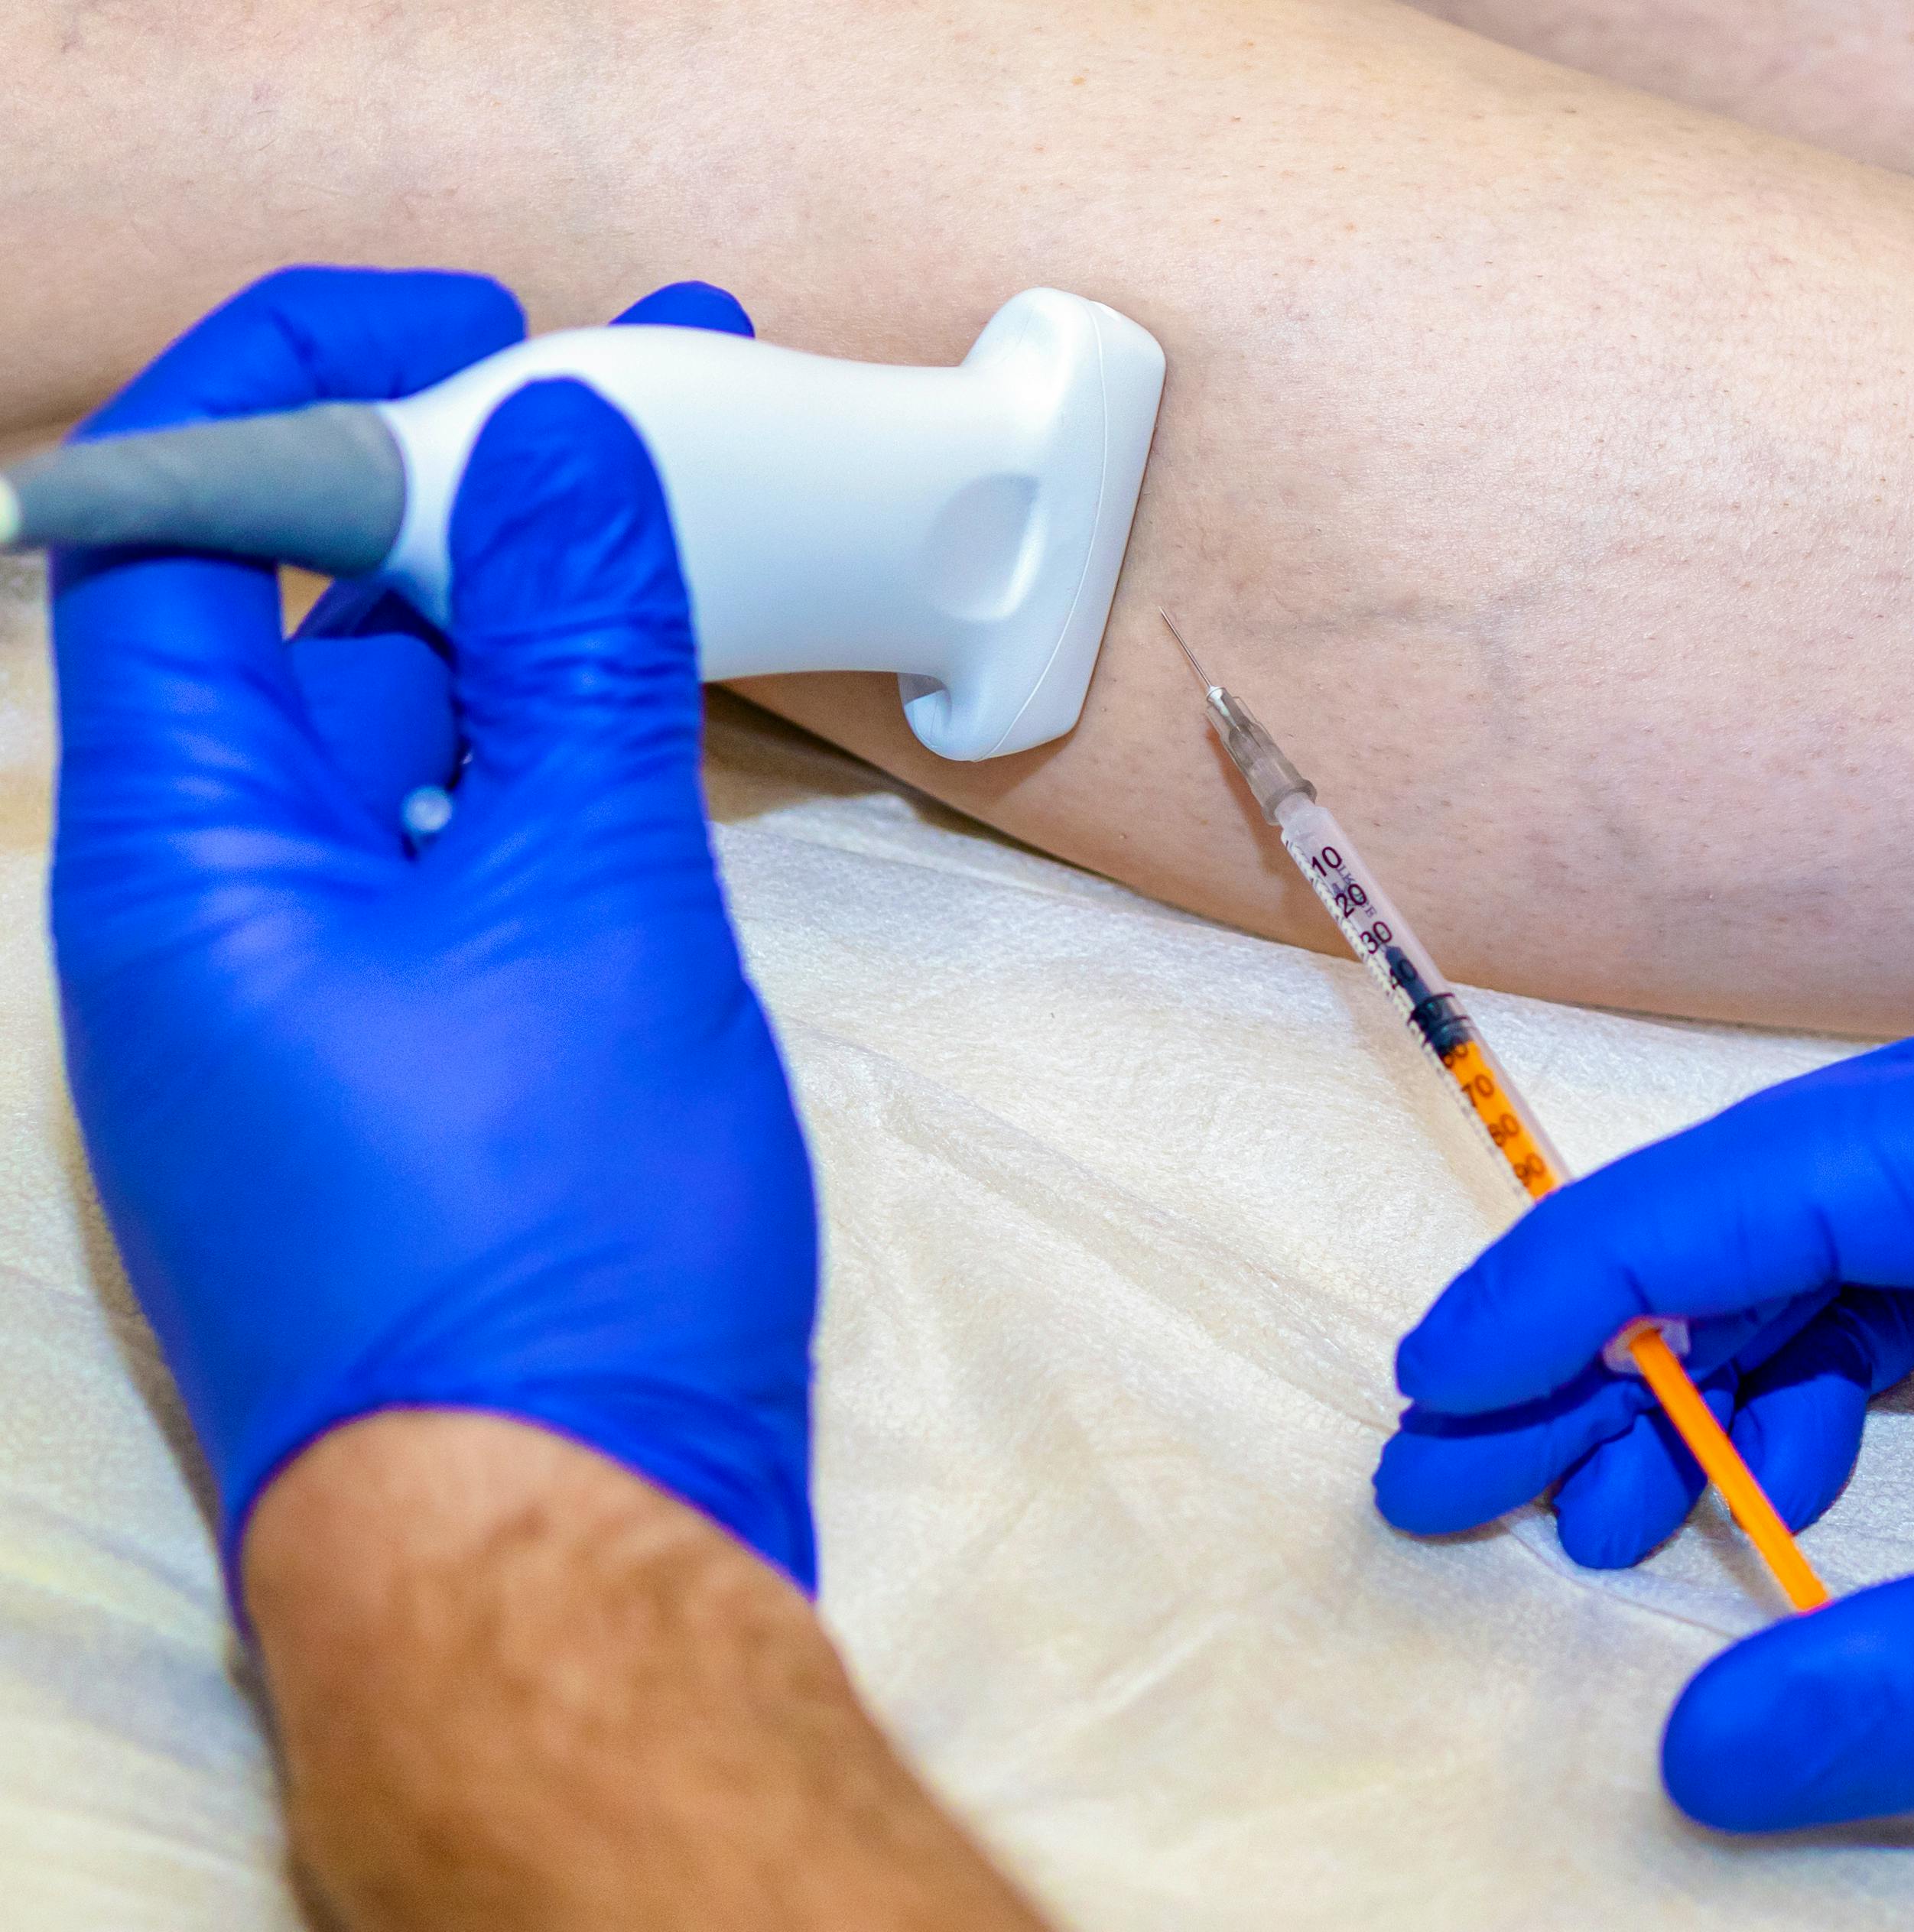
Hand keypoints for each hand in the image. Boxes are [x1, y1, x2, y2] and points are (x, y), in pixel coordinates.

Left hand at [52, 267, 820, 1589]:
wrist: (568, 1541)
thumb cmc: (545, 1258)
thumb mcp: (595, 911)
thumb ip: (581, 662)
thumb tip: (562, 451)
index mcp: (177, 860)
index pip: (178, 533)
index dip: (309, 389)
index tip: (480, 337)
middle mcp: (203, 918)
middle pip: (288, 626)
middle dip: (450, 489)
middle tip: (629, 402)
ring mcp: (302, 1000)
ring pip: (390, 743)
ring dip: (515, 622)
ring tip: (671, 529)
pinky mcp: (402, 1067)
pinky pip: (450, 853)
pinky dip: (541, 757)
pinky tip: (653, 716)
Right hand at [1376, 970, 1913, 1825]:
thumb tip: (1697, 1747)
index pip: (1808, 1169)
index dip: (1600, 1270)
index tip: (1447, 1373)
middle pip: (1803, 1204)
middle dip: (1619, 1340)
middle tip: (1447, 1470)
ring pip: (1854, 1263)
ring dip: (1705, 1384)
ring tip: (1570, 1515)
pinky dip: (1824, 1407)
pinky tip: (1747, 1501)